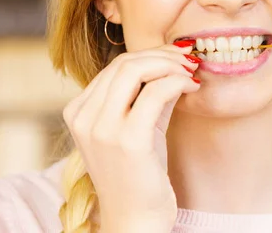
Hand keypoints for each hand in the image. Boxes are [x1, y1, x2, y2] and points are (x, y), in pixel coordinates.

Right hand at [63, 40, 200, 230]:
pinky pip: (155, 92)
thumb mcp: (139, 126)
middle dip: (163, 55)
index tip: (177, 57)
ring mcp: (103, 129)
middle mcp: (84, 118)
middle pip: (124, 63)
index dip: (151, 54)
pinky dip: (177, 82)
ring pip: (136, 70)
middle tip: (189, 60)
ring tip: (191, 73)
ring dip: (171, 65)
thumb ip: (148, 94)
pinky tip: (192, 87)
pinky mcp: (128, 140)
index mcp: (79, 111)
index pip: (115, 66)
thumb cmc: (139, 173)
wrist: (135, 219)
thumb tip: (175, 63)